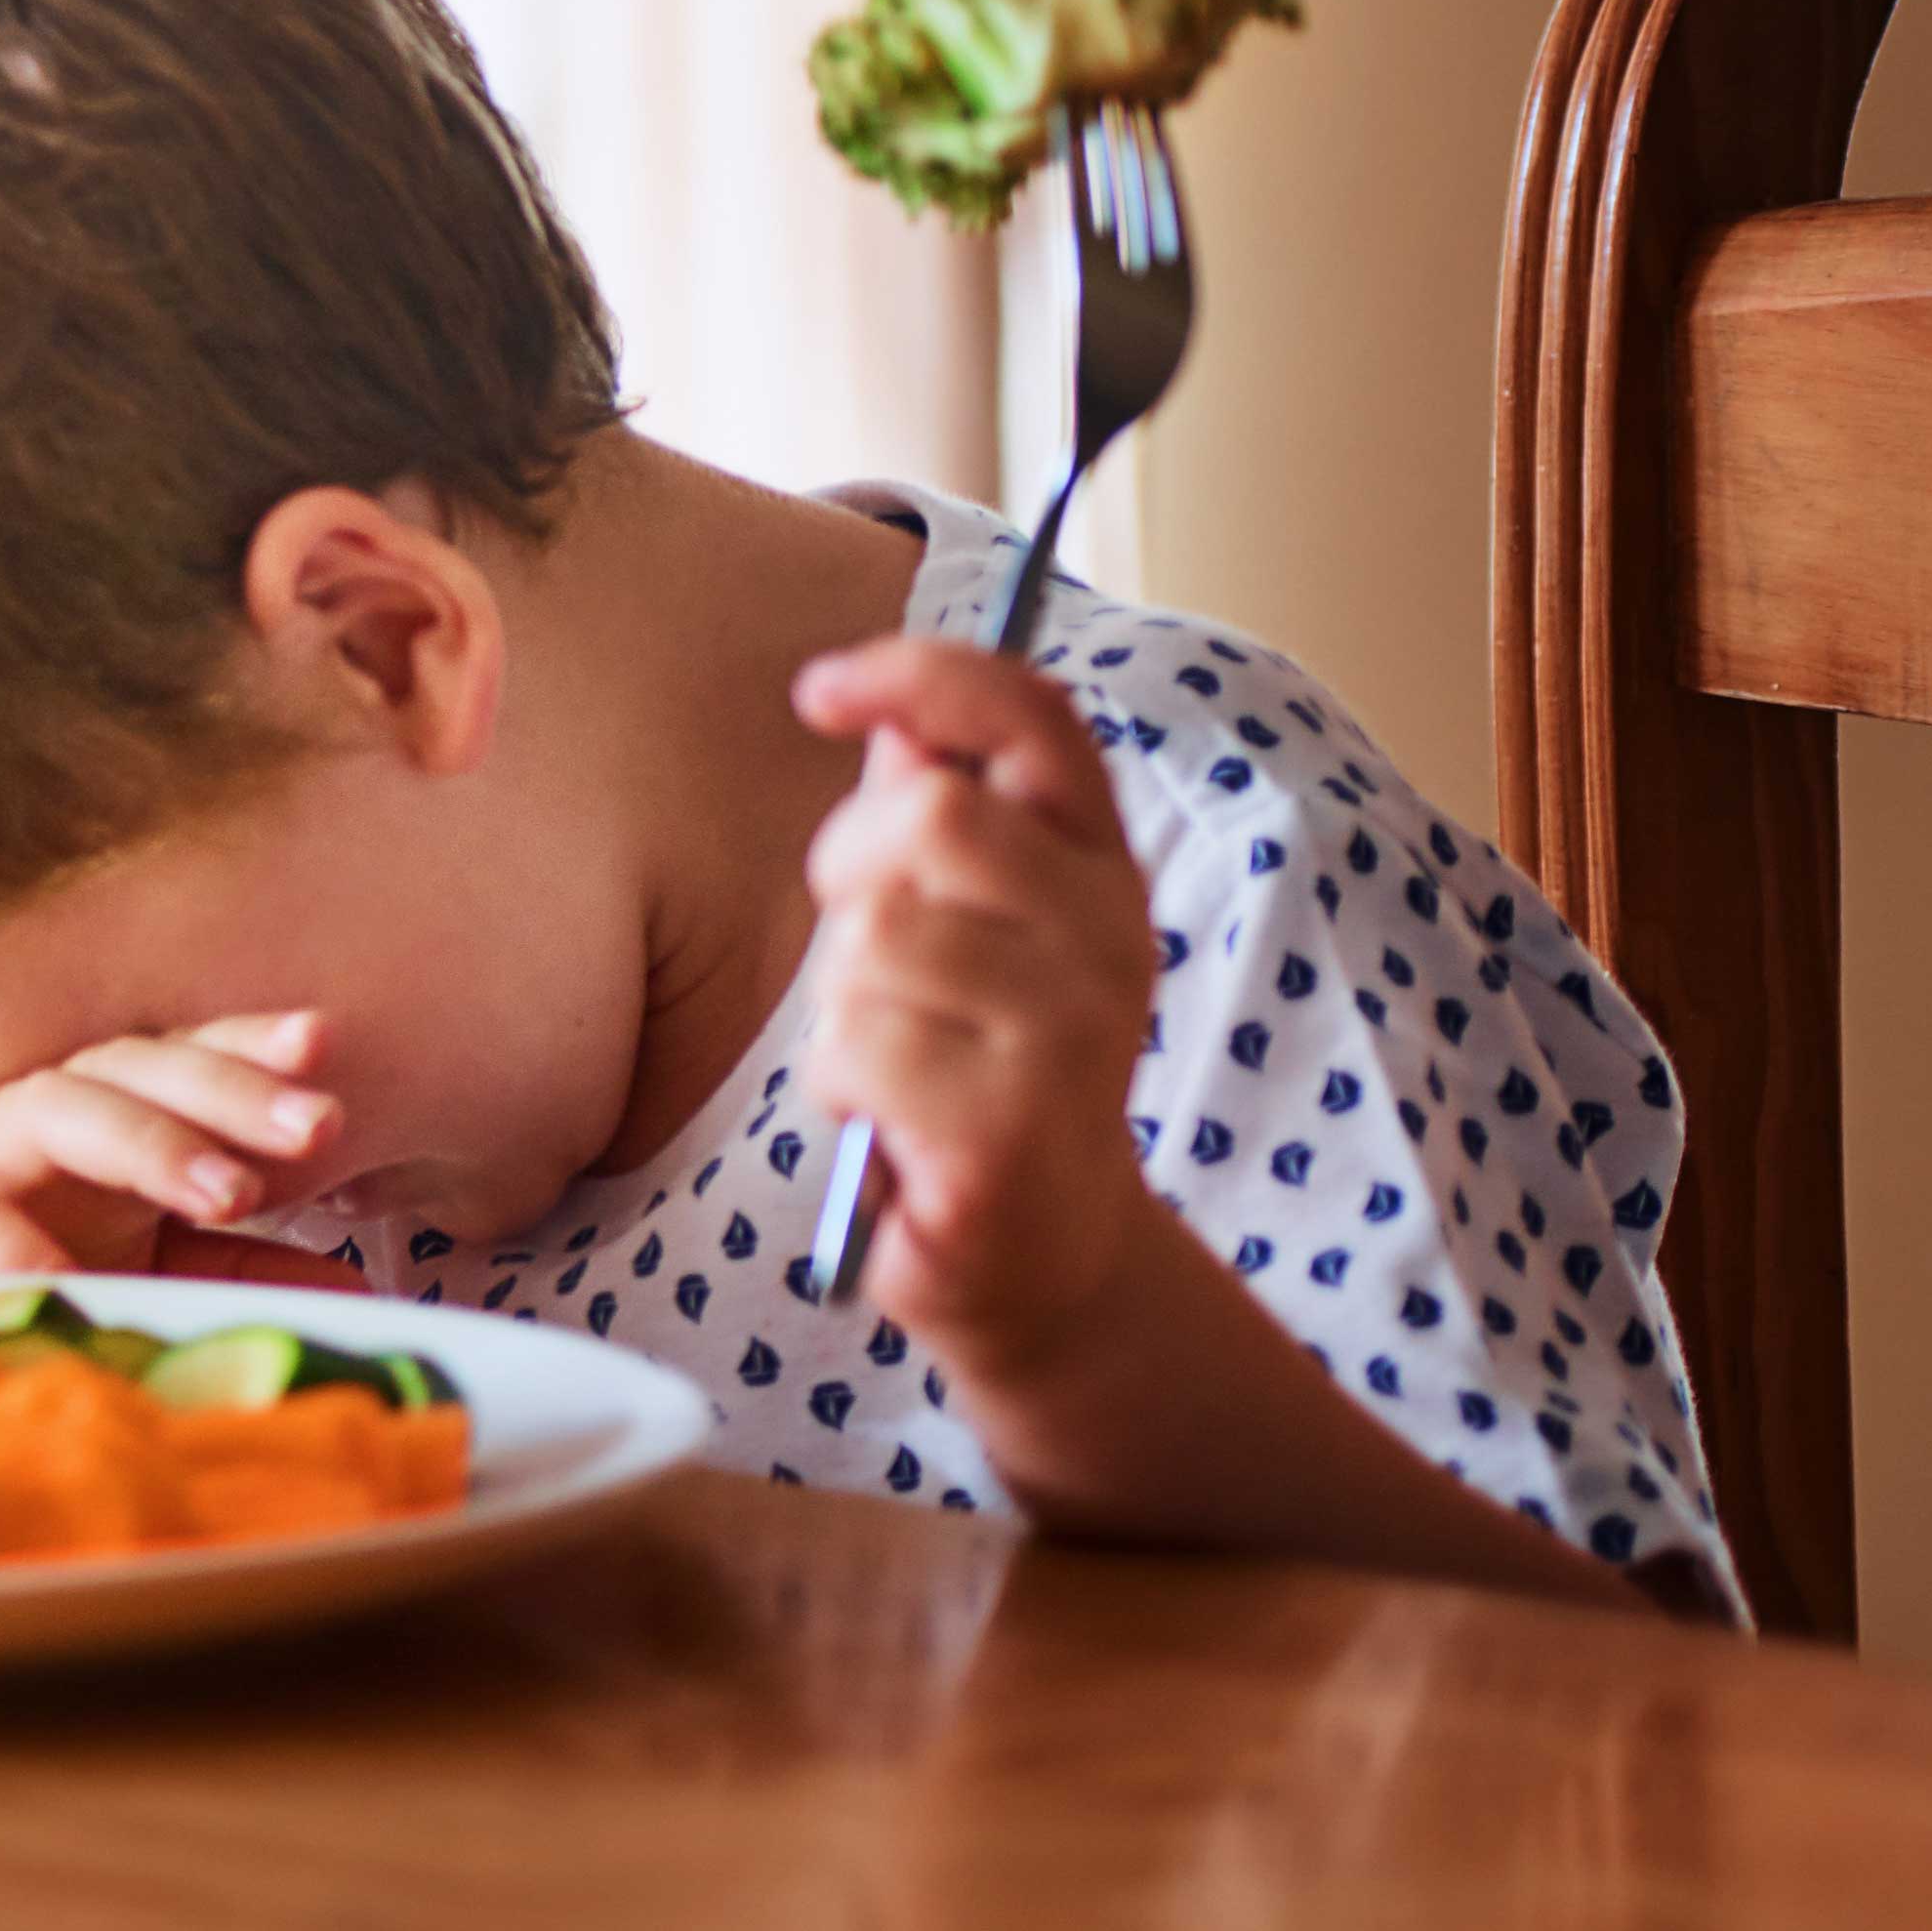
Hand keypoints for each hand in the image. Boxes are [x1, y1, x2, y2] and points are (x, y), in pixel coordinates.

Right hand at [0, 1013, 335, 1271]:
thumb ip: (209, 1269)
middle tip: (319, 1121)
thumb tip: (348, 1295)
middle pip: (128, 1063)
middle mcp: (10, 1118)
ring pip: (54, 1109)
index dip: (239, 1048)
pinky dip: (5, 1235)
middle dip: (228, 1085)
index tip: (322, 1044)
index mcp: (66, 1125)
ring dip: (147, 1139)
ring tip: (228, 1190)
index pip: (163, 1062)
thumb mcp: (97, 1260)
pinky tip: (65, 1268)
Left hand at [793, 636, 1169, 1398]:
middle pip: (931, 815)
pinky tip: (885, 1122)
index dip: (922, 676)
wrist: (1045, 1254)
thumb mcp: (966, 926)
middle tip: (868, 955)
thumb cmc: (976, 1066)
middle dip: (850, 870)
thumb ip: (934, 814)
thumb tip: (887, 711)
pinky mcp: (1010, 1130)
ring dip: (839, 1001)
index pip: (1033, 716)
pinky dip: (835, 1084)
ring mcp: (1071, 1035)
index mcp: (1100, 865)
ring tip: (889, 1054)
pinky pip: (854, 1048)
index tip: (822, 689)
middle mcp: (1109, 937)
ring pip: (875, 940)